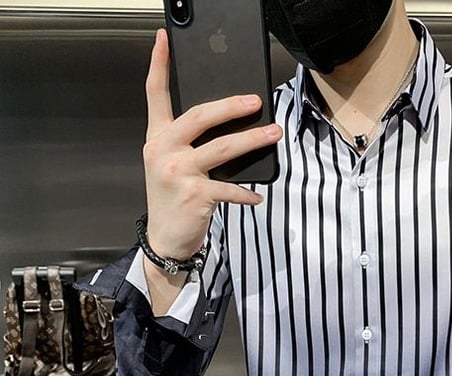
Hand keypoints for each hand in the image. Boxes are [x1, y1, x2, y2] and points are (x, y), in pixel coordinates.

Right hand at [143, 29, 282, 261]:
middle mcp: (164, 150)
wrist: (166, 238)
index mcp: (158, 138)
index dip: (158, 64)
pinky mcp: (194, 195)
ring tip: (274, 135)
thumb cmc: (174, 199)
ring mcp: (177, 172)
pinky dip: (246, 193)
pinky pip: (229, 188)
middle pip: (199, 116)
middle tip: (256, 101)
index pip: (155, 94)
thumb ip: (190, 144)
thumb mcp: (173, 165)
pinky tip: (257, 196)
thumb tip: (232, 127)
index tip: (164, 39)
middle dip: (231, 106)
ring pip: (221, 148)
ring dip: (252, 141)